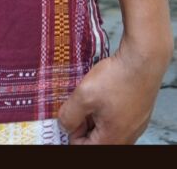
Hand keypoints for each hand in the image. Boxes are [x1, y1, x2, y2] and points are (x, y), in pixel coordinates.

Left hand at [58, 37, 172, 143]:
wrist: (143, 61)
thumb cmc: (117, 78)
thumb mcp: (84, 96)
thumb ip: (69, 115)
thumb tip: (64, 125)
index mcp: (112, 140)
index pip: (82, 146)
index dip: (73, 128)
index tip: (73, 110)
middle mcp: (126, 138)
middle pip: (95, 138)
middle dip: (85, 120)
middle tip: (83, 98)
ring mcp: (134, 126)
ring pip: (106, 127)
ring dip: (96, 112)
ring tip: (95, 92)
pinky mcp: (138, 114)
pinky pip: (117, 118)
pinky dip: (108, 106)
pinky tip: (108, 90)